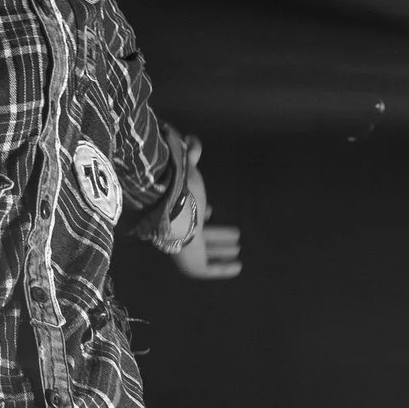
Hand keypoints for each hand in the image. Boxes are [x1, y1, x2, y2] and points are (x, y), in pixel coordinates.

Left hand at [166, 133, 242, 280]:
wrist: (169, 210)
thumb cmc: (178, 190)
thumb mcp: (187, 168)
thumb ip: (189, 154)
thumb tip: (191, 137)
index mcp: (176, 211)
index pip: (189, 213)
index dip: (201, 213)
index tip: (212, 209)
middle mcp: (179, 232)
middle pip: (200, 235)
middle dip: (215, 236)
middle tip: (236, 236)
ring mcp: (184, 251)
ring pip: (205, 254)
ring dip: (221, 252)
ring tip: (238, 250)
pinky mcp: (191, 266)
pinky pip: (210, 270)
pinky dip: (224, 270)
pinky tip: (238, 267)